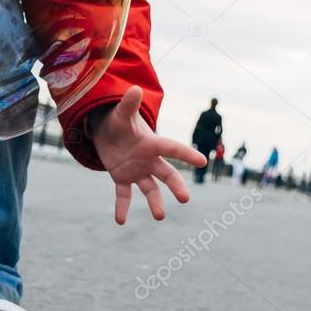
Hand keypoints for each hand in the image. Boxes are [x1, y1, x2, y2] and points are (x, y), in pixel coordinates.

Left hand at [90, 85, 207, 224]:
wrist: (107, 132)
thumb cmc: (118, 121)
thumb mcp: (120, 113)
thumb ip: (128, 104)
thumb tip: (134, 89)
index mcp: (152, 143)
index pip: (172, 148)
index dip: (186, 154)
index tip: (203, 161)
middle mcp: (149, 160)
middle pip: (167, 174)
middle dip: (176, 186)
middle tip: (185, 199)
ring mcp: (137, 171)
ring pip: (150, 189)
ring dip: (155, 202)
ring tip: (160, 216)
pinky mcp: (122, 178)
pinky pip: (123, 195)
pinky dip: (121, 207)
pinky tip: (120, 221)